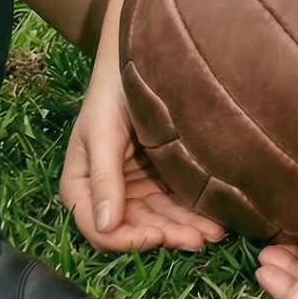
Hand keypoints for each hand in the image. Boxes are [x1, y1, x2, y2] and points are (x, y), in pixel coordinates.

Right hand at [60, 56, 225, 252]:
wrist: (135, 60)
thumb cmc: (111, 94)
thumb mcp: (102, 133)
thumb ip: (104, 178)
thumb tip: (105, 226)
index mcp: (83, 186)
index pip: (99, 228)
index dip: (127, 238)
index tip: (155, 236)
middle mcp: (108, 193)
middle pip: (135, 226)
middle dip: (167, 234)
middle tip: (198, 238)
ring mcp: (134, 187)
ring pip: (159, 218)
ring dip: (184, 228)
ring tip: (214, 232)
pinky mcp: (158, 177)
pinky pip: (174, 202)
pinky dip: (192, 213)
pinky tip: (214, 219)